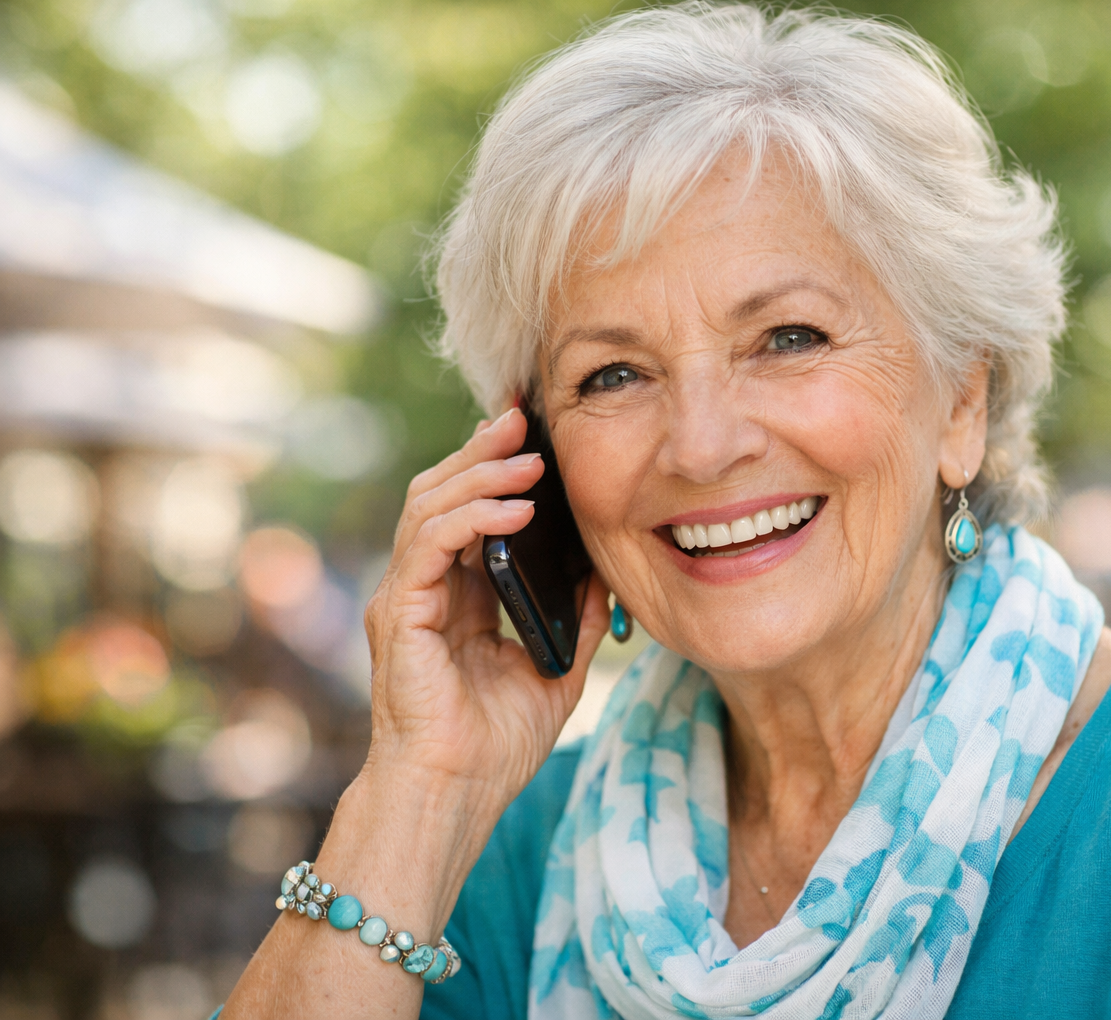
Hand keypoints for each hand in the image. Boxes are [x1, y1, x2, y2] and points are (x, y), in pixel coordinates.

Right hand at [361, 407, 609, 801]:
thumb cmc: (495, 746)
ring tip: (528, 458)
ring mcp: (405, 598)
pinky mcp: (398, 615)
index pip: (468, 510)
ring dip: (480, 475)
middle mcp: (424, 588)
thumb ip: (576, 617)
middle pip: (442, 493)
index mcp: (457, 596)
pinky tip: (513, 511)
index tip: (534, 433)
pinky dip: (469, 519)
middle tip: (524, 418)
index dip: (495, 468)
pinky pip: (427, 546)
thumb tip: (608, 568)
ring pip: (428, 505)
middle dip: (484, 451)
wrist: (455, 796)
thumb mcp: (556, 667)